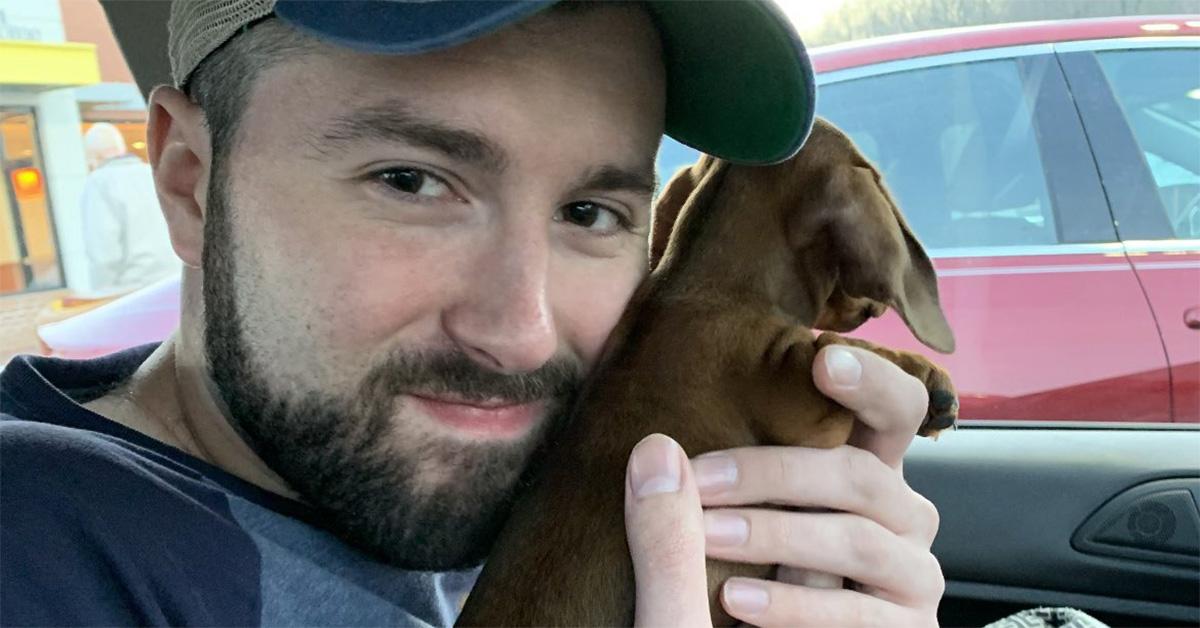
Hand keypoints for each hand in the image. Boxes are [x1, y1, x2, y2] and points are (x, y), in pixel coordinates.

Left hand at [624, 345, 942, 626]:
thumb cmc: (742, 588)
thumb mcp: (724, 532)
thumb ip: (706, 492)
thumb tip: (654, 449)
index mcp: (866, 474)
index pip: (896, 409)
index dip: (871, 380)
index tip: (821, 360)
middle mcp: (902, 518)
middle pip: (862, 473)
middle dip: (776, 473)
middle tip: (700, 480)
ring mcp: (914, 576)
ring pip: (856, 540)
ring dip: (774, 534)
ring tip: (705, 536)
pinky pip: (857, 614)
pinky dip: (792, 606)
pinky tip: (735, 600)